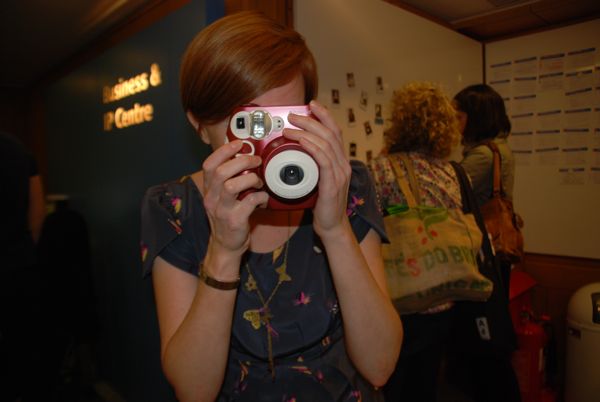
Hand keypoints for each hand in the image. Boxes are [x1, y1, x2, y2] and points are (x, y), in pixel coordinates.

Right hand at [201, 140, 268, 259]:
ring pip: (231, 186)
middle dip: (242, 161)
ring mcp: (221, 210)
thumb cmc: (228, 217)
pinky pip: (248, 202)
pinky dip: (260, 197)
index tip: (239, 144)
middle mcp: (211, 198)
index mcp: (209, 189)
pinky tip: (263, 198)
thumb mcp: (222, 197)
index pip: (209, 164)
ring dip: (250, 179)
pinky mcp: (234, 221)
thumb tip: (248, 159)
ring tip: (259, 181)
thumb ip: (230, 180)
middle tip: (256, 160)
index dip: (223, 151)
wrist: (226, 245)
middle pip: (221, 172)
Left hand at [284, 100, 351, 236]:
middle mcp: (343, 164)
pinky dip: (311, 147)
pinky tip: (301, 142)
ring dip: (305, 132)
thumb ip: (312, 166)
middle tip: (293, 115)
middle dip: (311, 120)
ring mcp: (340, 173)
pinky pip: (323, 159)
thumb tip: (296, 151)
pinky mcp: (333, 183)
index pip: (335, 131)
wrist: (332, 226)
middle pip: (330, 133)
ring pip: (325, 143)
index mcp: (340, 161)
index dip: (324, 115)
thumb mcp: (317, 180)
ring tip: (289, 128)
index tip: (311, 104)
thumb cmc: (321, 205)